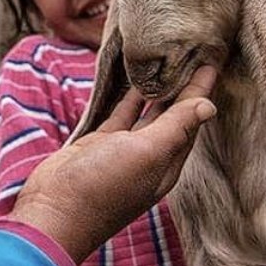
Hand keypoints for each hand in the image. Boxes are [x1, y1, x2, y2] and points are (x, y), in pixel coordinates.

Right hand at [10, 66, 217, 262]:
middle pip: (174, 115)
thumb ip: (176, 127)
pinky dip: (129, 97)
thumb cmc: (103, 186)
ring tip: (168, 60)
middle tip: (194, 54)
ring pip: (148, 113)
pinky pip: (121, 114)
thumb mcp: (146, 153)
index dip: (200, 92)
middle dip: (184, 87)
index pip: (191, 121)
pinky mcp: (100, 144)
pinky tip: (135, 78)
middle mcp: (150, 157)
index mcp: (167, 164)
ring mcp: (124, 150)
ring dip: (159, 88)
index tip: (211, 63)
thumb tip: (208, 106)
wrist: (54, 211)